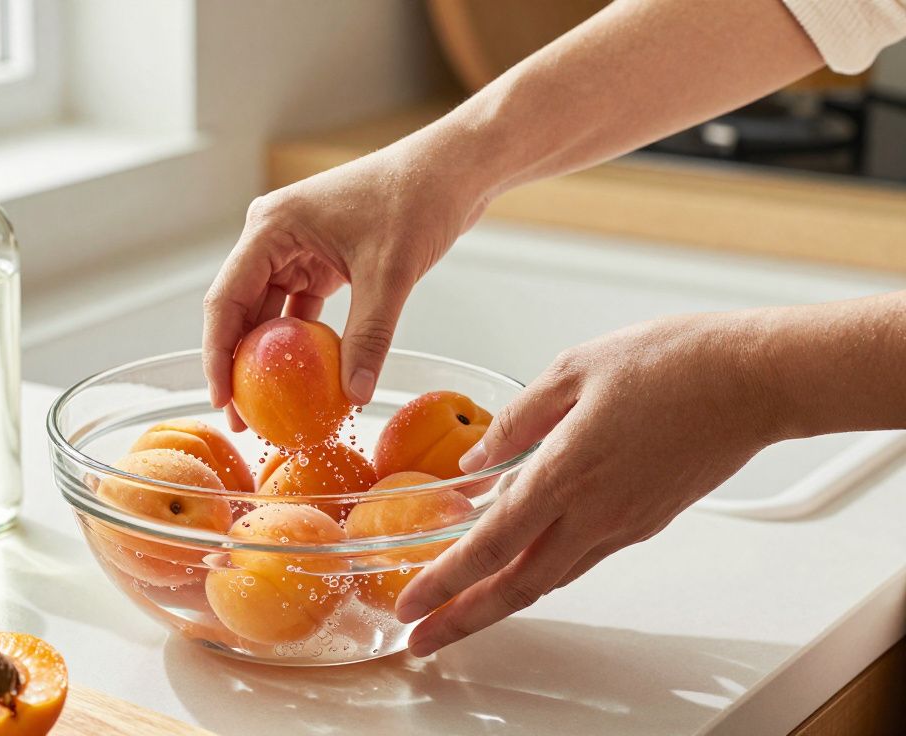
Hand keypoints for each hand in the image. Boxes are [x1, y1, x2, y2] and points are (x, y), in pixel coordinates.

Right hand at [202, 134, 485, 424]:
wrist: (451, 169)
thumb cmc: (416, 200)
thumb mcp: (389, 274)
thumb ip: (369, 336)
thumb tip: (355, 396)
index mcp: (271, 228)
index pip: (226, 299)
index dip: (217, 354)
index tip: (222, 401)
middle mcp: (272, 237)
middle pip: (240, 310)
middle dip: (238, 365)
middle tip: (243, 419)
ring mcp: (295, 248)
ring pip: (268, 314)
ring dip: (268, 359)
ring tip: (268, 409)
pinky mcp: (320, 260)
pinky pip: (299, 310)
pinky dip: (302, 344)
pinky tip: (307, 381)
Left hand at [395, 312, 786, 655]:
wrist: (755, 379)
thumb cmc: (672, 362)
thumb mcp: (574, 369)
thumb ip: (517, 420)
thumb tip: (476, 460)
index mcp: (568, 473)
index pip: (491, 545)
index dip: (445, 582)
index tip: (409, 606)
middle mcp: (595, 512)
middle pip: (516, 586)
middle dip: (462, 620)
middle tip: (421, 642)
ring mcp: (624, 523)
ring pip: (549, 579)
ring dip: (499, 604)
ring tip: (459, 615)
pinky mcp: (646, 520)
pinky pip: (580, 558)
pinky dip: (539, 573)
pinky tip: (518, 568)